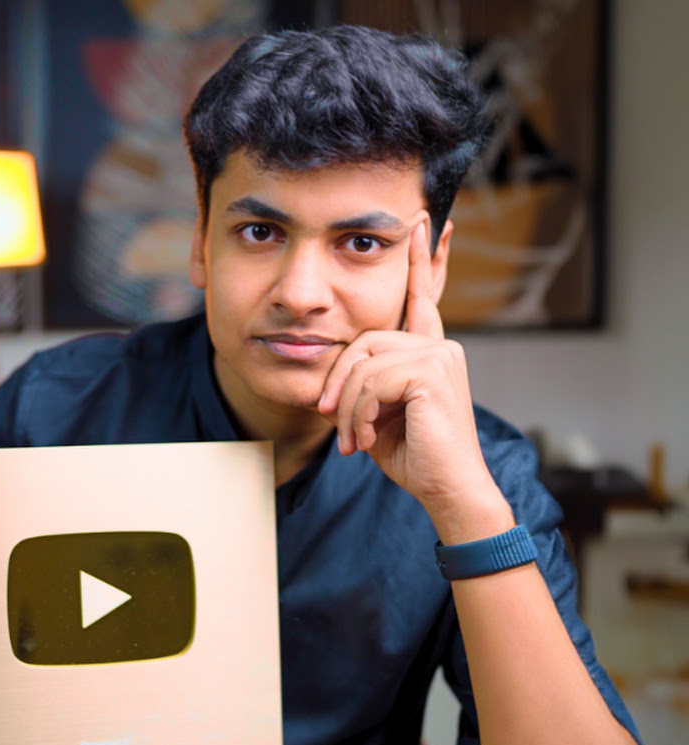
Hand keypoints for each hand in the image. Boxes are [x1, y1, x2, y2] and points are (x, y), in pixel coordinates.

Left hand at [318, 223, 511, 539]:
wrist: (447, 490)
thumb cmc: (415, 456)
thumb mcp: (379, 415)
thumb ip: (365, 385)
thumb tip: (335, 383)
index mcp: (431, 351)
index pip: (421, 298)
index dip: (420, 260)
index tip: (422, 222)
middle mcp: (440, 346)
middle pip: (366, 339)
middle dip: (340, 380)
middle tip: (329, 417)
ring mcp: (440, 355)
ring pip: (365, 361)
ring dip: (347, 406)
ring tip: (349, 440)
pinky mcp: (432, 371)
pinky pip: (372, 380)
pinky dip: (357, 414)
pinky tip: (362, 440)